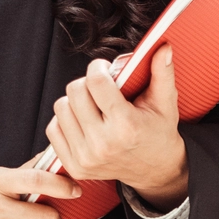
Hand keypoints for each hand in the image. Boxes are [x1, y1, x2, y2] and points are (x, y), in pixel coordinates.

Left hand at [46, 47, 187, 209]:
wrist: (155, 170)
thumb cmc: (158, 133)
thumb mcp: (165, 104)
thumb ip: (163, 74)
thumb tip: (163, 48)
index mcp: (126, 126)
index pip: (96, 82)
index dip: (99, 68)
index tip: (104, 69)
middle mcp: (103, 143)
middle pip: (74, 92)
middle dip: (87, 83)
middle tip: (100, 88)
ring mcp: (86, 157)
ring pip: (61, 107)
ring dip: (75, 101)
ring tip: (93, 105)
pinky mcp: (74, 165)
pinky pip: (53, 129)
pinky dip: (65, 120)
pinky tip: (83, 120)